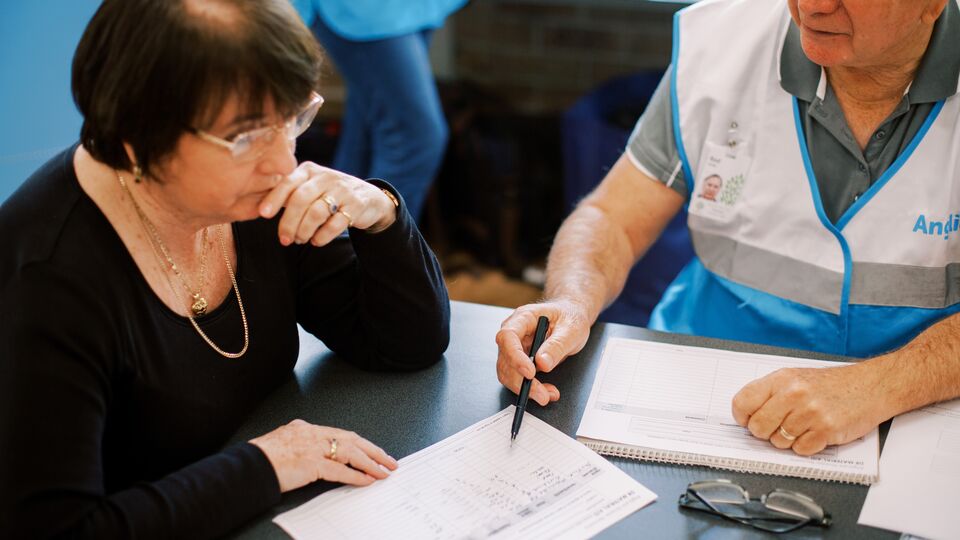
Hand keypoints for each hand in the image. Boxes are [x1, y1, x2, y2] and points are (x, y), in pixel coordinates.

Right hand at [250, 420, 397, 492]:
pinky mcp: (311, 463)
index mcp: (306, 428)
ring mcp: (312, 447)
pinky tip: (367, 480)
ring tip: (384, 471)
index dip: (361, 444)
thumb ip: (303, 448)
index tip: (374, 451)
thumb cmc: (261, 459)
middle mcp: (312, 433)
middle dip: (374, 450)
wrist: (246, 465)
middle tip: (389, 460)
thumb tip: (321, 461)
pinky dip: (356, 475)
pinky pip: (340, 470)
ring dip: (371, 463)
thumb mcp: (285, 445)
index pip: (341, 434)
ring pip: (351, 452)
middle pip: (352, 439)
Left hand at [258, 162, 396, 246]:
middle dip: (289, 222)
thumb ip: (289, 193)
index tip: (263, 214)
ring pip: (317, 213)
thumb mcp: (310, 187)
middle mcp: (325, 176)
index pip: (288, 183)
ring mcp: (342, 190)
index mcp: (309, 170)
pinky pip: (335, 224)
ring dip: (305, 231)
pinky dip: (322, 236)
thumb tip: (258, 208)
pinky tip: (317, 241)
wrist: (368, 198)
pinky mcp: (356, 205)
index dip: (274, 199)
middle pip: (300, 200)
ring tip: (301, 240)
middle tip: (284, 239)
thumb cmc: (329, 194)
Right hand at [495, 299, 592, 405]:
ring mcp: (515, 347)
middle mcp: (514, 333)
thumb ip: (557, 345)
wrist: (570, 317)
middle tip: (542, 395)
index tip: (530, 372)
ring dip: (525, 388)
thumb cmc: (569, 317)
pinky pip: (517, 377)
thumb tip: (542, 363)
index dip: (515, 356)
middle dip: (521, 381)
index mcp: (523, 318)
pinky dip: (529, 388)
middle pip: (505, 359)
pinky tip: (545, 391)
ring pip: (508, 373)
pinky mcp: (519, 360)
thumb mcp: (571, 329)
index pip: (508, 336)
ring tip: (547, 395)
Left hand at [731, 363, 887, 455]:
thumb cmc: (832, 385)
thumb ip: (770, 394)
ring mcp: (810, 412)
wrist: (870, 386)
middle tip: (777, 428)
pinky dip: (805, 446)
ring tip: (801, 427)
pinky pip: (800, 450)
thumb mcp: (795, 378)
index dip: (743, 417)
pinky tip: (814, 433)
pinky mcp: (826, 430)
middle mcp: (793, 394)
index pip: (743, 402)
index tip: (748, 421)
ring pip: (778, 442)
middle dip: (764, 432)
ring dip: (787, 440)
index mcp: (781, 379)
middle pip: (758, 427)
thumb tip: (747, 416)